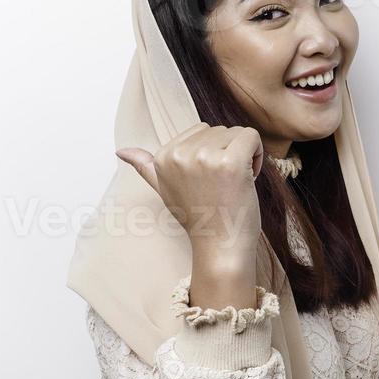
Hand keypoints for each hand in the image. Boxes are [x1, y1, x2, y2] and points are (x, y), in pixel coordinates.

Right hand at [115, 122, 264, 270]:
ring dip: (244, 155)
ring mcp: (205, 157)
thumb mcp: (165, 190)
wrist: (220, 248)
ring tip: (235, 183)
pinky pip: (251, 136)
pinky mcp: (230, 161)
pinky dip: (257, 154)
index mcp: (163, 157)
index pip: (200, 131)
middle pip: (219, 130)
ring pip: (236, 132)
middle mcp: (180, 154)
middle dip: (228, 152)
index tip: (210, 180)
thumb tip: (121, 151)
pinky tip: (250, 176)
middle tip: (224, 185)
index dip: (212, 153)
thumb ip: (145, 167)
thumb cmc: (199, 220)